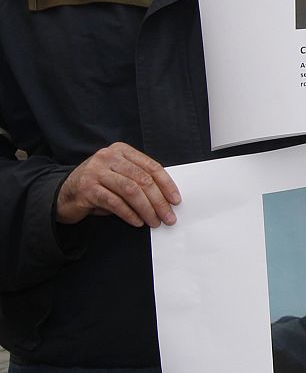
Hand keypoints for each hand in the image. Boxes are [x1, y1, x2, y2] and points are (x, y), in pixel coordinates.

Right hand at [56, 143, 180, 227]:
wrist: (63, 193)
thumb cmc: (97, 186)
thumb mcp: (120, 177)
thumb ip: (139, 180)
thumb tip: (166, 199)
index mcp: (121, 150)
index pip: (151, 166)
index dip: (166, 185)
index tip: (176, 200)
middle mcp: (108, 157)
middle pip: (143, 179)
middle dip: (159, 201)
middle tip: (168, 217)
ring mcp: (96, 171)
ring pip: (131, 190)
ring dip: (147, 209)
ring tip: (154, 221)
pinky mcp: (86, 188)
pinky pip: (115, 202)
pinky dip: (129, 214)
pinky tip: (137, 221)